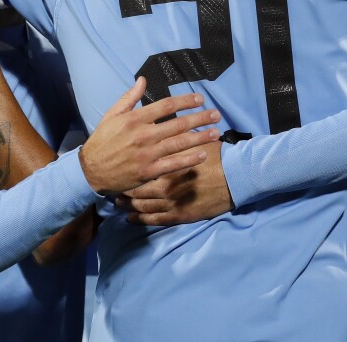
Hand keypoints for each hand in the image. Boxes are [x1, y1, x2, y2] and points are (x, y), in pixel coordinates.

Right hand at [79, 78, 221, 195]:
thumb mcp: (111, 115)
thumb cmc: (102, 141)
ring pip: (179, 143)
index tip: (200, 99)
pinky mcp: (148, 171)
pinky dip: (189, 159)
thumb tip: (143, 80)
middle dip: (200, 118)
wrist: (90, 170)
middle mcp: (143, 135)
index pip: (166, 105)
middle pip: (178, 123)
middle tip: (216, 115)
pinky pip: (173, 164)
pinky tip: (203, 154)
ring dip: (200, 137)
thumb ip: (129, 98)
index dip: (186, 101)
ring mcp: (147, 154)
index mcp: (135, 119)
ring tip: (216, 132)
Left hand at [116, 140, 232, 225]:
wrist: (236, 178)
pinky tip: (130, 219)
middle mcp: (164, 186)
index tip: (116, 169)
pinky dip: (140, 220)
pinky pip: (154, 220)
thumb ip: (175, 138)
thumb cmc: (215, 158)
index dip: (125, 171)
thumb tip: (163, 127)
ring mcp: (171, 203)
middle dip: (122, 190)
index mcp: (165, 166)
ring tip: (117, 204)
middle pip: (135, 190)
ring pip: (141, 207)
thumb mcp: (191, 143)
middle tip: (111, 188)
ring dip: (127, 206)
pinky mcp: (179, 216)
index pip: (138, 169)